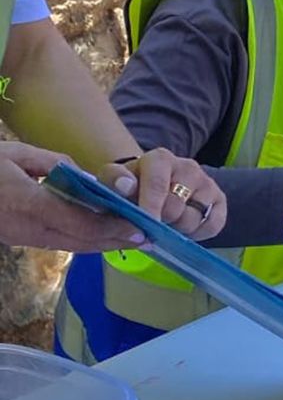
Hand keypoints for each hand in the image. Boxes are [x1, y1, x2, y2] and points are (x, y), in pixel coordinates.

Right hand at [0, 142, 143, 251]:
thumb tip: (86, 177)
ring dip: (102, 244)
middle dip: (116, 240)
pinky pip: (58, 243)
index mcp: (30, 204)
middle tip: (147, 238)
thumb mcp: (17, 154)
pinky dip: (83, 240)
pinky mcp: (19, 240)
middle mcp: (29, 228)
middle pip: (82, 241)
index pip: (82, 223)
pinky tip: (101, 235)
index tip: (140, 228)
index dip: (114, 228)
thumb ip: (54, 163)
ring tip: (131, 239)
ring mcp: (23, 238)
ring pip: (71, 245)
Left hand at [99, 149, 226, 240]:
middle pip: (176, 208)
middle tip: (150, 222)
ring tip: (167, 223)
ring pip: (194, 219)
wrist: (149, 184)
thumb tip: (125, 185)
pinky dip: (197, 234)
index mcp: (160, 159)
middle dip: (160, 221)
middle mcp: (188, 167)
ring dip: (177, 229)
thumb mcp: (112, 181)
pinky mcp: (219, 200)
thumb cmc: (130, 186)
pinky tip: (184, 229)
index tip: (145, 225)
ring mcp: (207, 183)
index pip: (158, 185)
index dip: (150, 208)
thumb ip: (114, 181)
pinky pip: (213, 225)